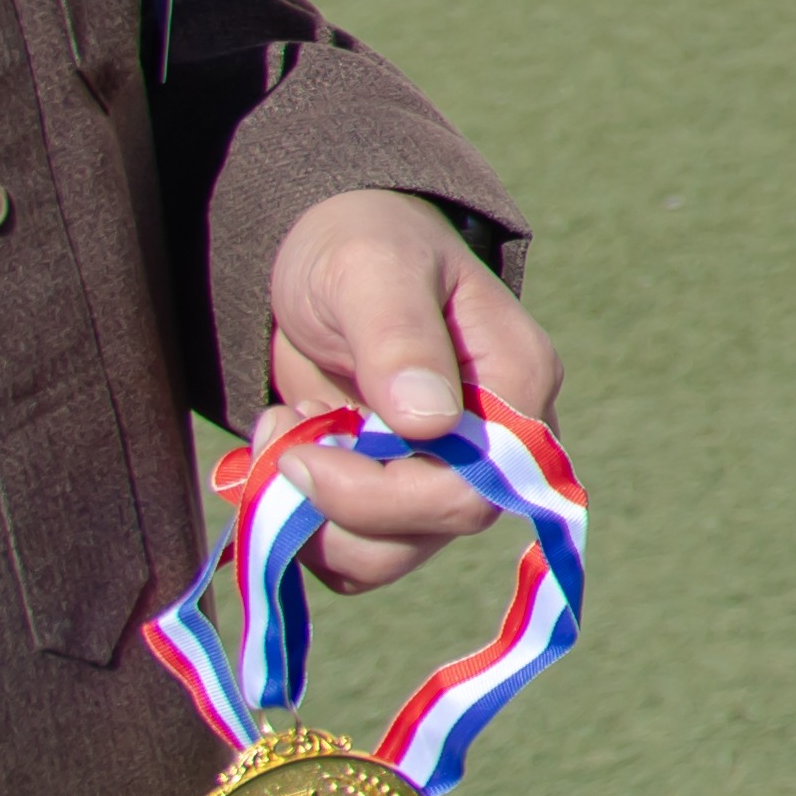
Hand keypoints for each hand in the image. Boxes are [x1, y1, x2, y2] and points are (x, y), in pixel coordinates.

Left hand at [260, 191, 559, 596]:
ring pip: (391, 554)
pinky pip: (356, 550)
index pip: (478, 485)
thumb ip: (400, 338)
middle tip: (278, 443)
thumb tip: (430, 422)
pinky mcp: (399, 490)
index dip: (384, 494)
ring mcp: (450, 471)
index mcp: (517, 382)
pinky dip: (302, 526)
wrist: (328, 254)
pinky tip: (285, 454)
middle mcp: (498, 441)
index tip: (300, 451)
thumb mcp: (372, 269)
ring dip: (312, 520)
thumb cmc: (363, 241)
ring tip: (279, 440)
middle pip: (436, 527)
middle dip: (337, 506)